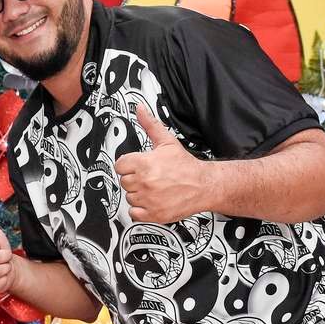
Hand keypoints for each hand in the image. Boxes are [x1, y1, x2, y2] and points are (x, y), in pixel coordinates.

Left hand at [113, 105, 210, 223]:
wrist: (204, 185)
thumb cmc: (186, 166)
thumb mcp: (167, 142)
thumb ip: (150, 125)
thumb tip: (140, 109)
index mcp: (145, 164)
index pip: (120, 165)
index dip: (129, 164)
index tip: (138, 166)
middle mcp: (145, 183)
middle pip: (124, 181)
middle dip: (135, 178)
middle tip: (150, 176)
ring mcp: (149, 200)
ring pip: (129, 197)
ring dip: (138, 194)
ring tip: (154, 188)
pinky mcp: (153, 214)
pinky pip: (134, 213)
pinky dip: (141, 209)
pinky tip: (152, 200)